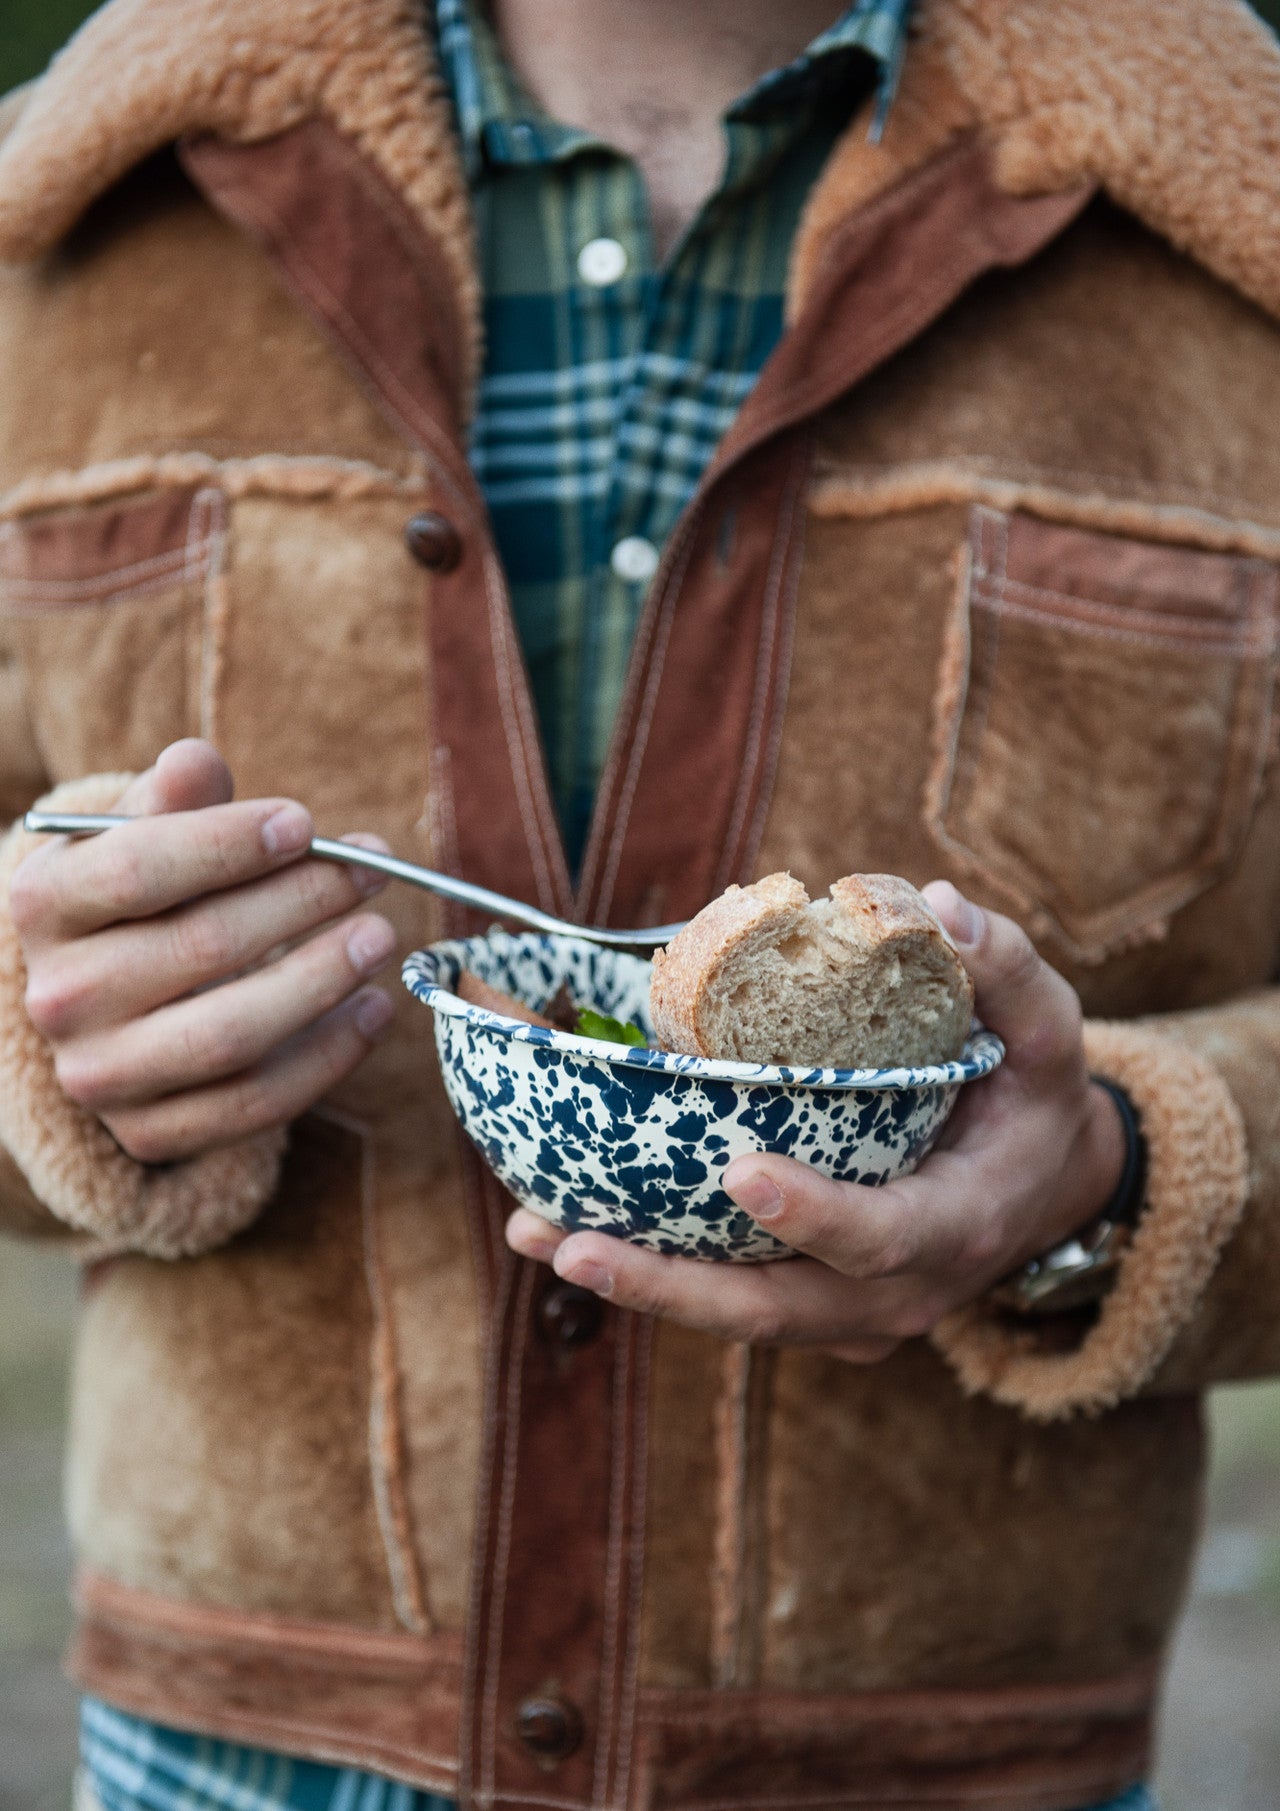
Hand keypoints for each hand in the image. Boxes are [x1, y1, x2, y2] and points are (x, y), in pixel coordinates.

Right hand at [12, 739, 398, 1163]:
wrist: (111, 1003)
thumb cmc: (146, 896)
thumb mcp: (144, 835)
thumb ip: (173, 799)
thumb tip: (195, 761)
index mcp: (45, 904)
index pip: (135, 870)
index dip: (227, 844)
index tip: (306, 823)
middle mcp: (60, 996)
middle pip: (199, 948)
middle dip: (301, 903)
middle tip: (371, 874)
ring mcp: (101, 1075)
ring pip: (231, 1036)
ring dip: (322, 982)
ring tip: (382, 938)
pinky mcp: (150, 1133)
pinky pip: (254, 1104)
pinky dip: (327, 1057)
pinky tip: (374, 1009)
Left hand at [505, 883, 1126, 1359]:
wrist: (1043, 1188)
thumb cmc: (1034, 1100)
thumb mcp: (1049, 1030)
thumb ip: (1006, 968)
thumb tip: (936, 907)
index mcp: (958, 1225)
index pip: (882, 1237)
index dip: (815, 1217)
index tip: (742, 1176)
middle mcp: (896, 1292)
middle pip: (776, 1309)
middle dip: (672, 1287)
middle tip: (576, 1247)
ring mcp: (847, 1313)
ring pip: (734, 1314)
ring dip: (636, 1283)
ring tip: (538, 1236)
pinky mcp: (808, 1304)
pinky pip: (728, 1295)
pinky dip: (651, 1268)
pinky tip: (564, 1227)